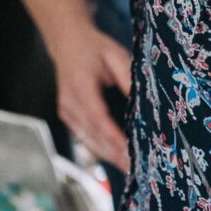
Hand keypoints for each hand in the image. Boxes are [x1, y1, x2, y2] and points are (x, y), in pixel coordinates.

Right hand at [51, 28, 131, 171]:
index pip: (98, 118)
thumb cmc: (95, 48)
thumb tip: (144, 104)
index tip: (131, 150)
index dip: (114, 137)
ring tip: (130, 168)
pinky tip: (116, 157)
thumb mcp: (116, 56)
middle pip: (93, 135)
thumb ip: (129, 79)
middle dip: (115, 154)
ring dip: (109, 156)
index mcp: (80, 85)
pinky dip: (100, 149)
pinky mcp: (67, 116)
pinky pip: (84, 137)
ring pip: (88, 140)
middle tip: (136, 168)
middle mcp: (69, 102)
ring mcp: (66, 111)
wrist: (68, 41)